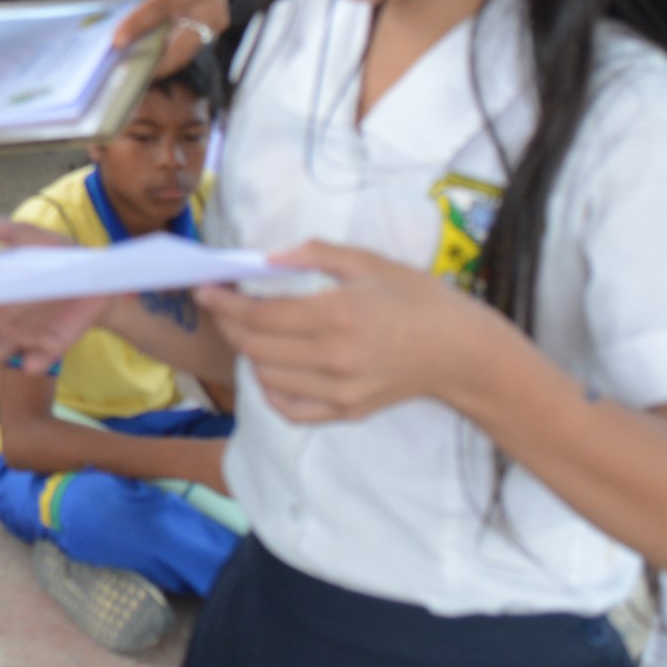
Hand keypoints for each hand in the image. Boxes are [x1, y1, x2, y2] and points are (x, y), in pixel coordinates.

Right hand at [0, 210, 117, 361]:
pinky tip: (31, 363)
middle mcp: (0, 319)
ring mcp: (24, 334)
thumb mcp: (32, 240)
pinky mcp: (50, 346)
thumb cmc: (55, 257)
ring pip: (3, 348)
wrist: (97, 277)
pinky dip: (35, 362)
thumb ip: (6, 232)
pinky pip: (40, 357)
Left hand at [110, 0, 229, 72]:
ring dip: (153, 68)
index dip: (141, 23)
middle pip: (179, 44)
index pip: (166, 5)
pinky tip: (131, 72)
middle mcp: (212, 10)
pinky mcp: (204, 38)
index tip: (116, 40)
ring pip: (180, 55)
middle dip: (151, 61)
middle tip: (115, 75)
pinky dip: (158, 64)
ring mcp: (211, 28)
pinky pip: (180, 54)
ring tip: (119, 80)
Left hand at [196, 240, 504, 422]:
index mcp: (339, 314)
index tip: (205, 290)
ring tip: (251, 329)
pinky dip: (270, 388)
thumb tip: (265, 258)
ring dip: (247, 352)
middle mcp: (335, 358)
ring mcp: (341, 392)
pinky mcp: (347, 413)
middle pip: (255, 347)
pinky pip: (289, 409)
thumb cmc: (416, 298)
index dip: (224, 304)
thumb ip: (314, 253)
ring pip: (265, 377)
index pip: (260, 316)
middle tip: (221, 305)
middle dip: (228, 324)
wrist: (461, 352)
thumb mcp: (369, 262)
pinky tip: (273, 365)